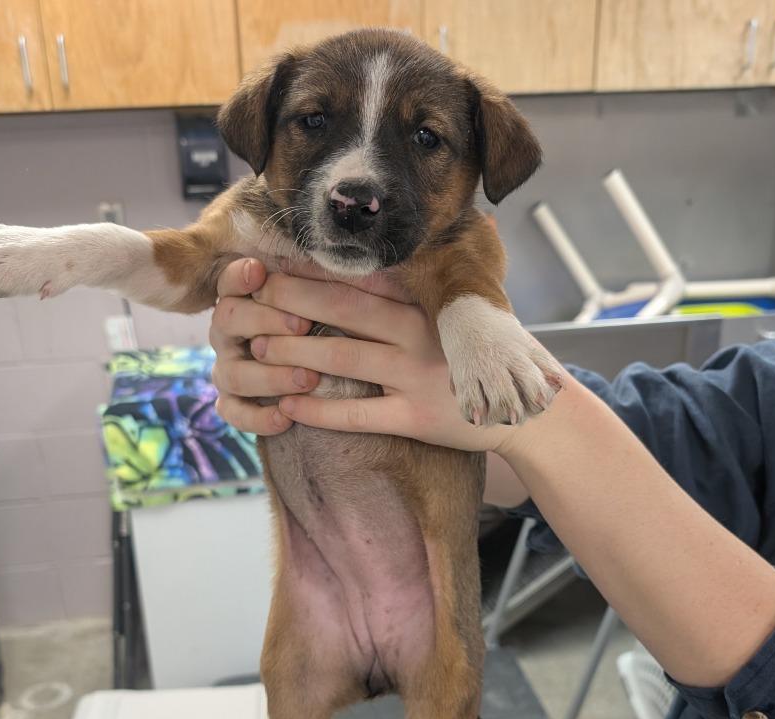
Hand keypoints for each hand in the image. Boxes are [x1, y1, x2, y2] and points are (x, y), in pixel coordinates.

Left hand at [210, 257, 525, 450]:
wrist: (527, 408)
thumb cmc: (483, 356)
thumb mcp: (461, 310)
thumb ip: (425, 285)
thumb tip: (402, 247)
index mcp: (425, 301)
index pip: (358, 275)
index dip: (312, 267)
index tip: (272, 259)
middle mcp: (417, 331)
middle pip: (341, 307)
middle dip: (289, 299)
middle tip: (247, 295)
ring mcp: (416, 374)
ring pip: (342, 357)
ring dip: (294, 351)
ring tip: (257, 348)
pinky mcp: (417, 416)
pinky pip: (359, 414)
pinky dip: (319, 410)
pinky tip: (287, 406)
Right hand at [210, 258, 316, 434]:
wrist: (330, 376)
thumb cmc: (328, 327)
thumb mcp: (329, 304)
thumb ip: (328, 286)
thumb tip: (356, 263)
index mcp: (244, 299)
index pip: (229, 281)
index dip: (240, 277)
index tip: (260, 271)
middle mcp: (228, 333)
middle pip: (227, 319)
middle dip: (264, 320)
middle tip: (303, 325)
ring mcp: (228, 369)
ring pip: (232, 373)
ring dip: (270, 376)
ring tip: (309, 378)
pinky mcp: (233, 404)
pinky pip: (234, 414)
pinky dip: (258, 419)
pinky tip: (286, 419)